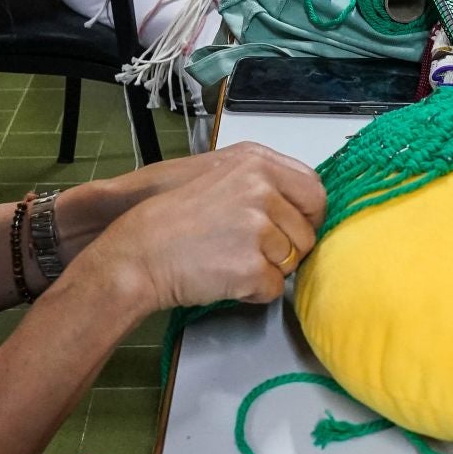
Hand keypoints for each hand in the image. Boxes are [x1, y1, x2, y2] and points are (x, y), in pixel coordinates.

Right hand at [80, 144, 326, 311]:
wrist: (138, 253)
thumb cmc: (172, 220)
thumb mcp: (219, 177)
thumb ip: (263, 183)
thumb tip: (300, 204)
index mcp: (256, 162)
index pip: (313, 190)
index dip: (308, 215)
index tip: (294, 228)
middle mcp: (261, 189)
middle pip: (307, 231)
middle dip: (289, 249)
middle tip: (252, 251)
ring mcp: (258, 227)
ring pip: (292, 262)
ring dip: (267, 269)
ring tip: (229, 260)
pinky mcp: (252, 265)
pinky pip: (274, 287)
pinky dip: (253, 291)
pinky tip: (224, 278)